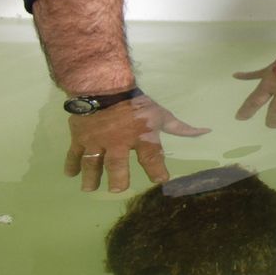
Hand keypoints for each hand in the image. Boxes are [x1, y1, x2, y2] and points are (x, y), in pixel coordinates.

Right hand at [65, 94, 210, 192]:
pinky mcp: (81, 137)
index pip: (152, 157)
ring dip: (91, 178)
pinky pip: (74, 154)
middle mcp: (119, 141)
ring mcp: (97, 140)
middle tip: (118, 189)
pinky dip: (71, 165)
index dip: (158, 170)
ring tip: (90, 189)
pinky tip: (70, 175)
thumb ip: (180, 128)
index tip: (161, 181)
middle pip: (118, 165)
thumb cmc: (136, 102)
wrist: (103, 84)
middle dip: (118, 179)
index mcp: (141, 136)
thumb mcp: (160, 114)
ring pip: (93, 163)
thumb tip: (205, 132)